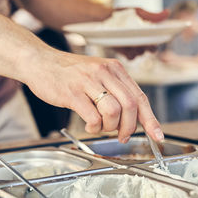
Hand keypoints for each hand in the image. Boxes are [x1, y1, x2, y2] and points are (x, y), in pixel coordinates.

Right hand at [23, 49, 163, 142]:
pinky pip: (93, 117)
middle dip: (129, 127)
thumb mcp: (97, 74)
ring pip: (114, 112)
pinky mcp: (72, 93)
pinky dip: (94, 127)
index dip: (151, 120)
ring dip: (109, 127)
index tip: (157, 135)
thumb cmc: (69, 72)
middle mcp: (104, 72)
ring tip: (100, 126)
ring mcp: (88, 82)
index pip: (140, 97)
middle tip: (122, 136)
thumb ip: (115, 91)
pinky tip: (88, 124)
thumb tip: (133, 118)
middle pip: (130, 106)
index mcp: (115, 69)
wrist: (40, 61)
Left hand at [112, 8, 169, 59]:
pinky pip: (130, 58)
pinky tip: (128, 48)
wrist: (102, 17)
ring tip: (136, 44)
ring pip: (141, 54)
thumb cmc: (121, 13)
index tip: (162, 38)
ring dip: (140, 50)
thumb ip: (152, 15)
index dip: (161, 40)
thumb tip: (168, 12)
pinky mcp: (122, 52)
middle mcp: (140, 42)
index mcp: (146, 32)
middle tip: (149, 44)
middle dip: (151, 48)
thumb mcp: (137, 12)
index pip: (158, 39)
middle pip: (151, 49)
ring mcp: (132, 47)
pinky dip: (131, 54)